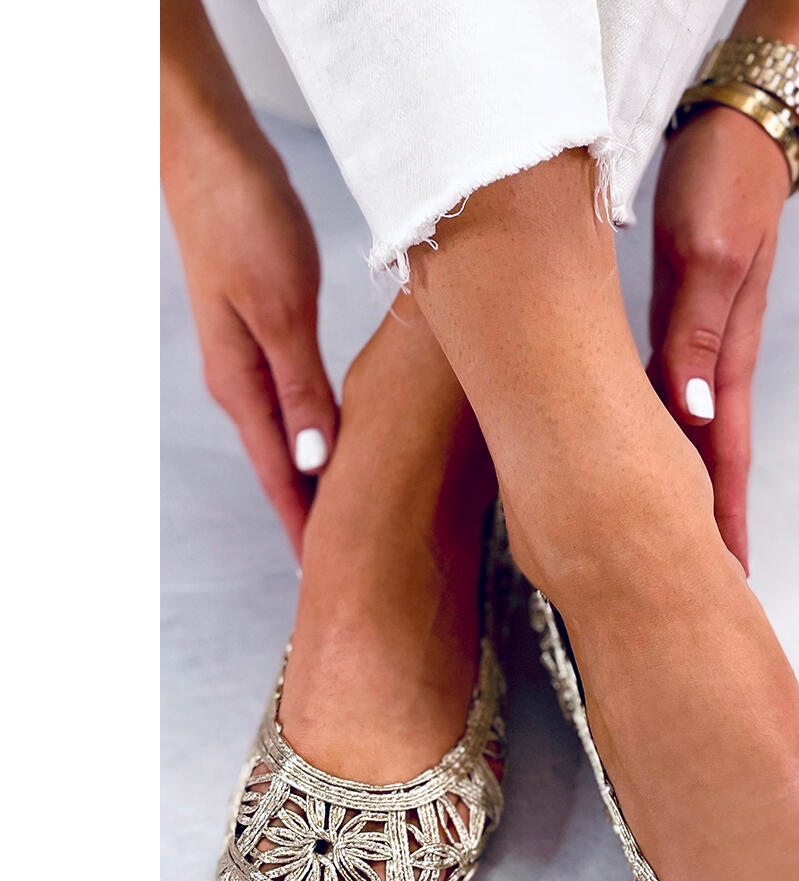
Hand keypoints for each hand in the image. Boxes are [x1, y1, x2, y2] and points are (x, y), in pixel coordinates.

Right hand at [163, 129, 336, 557]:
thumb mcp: (280, 309)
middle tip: (348, 566)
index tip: (325, 576)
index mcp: (245, 385)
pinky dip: (323, 436)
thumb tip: (313, 460)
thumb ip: (299, 387)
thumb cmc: (246, 222)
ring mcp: (258, 361)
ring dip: (319, 482)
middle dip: (312, 518)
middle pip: (285, 468)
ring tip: (351, 521)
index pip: (279, 476)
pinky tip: (341, 447)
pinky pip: (302, 405)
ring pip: (296, 439)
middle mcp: (247, 383)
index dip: (304, 526)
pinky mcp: (274, 336)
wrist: (217, 157)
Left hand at [649, 104, 790, 573]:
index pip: (725, 460)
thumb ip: (700, 335)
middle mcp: (716, 364)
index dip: (724, 524)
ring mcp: (701, 348)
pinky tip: (649, 463)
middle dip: (709, 530)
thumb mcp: (710, 257)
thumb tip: (696, 413)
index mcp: (726, 358)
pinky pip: (666, 402)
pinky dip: (661, 443)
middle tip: (703, 591)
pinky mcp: (682, 327)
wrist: (735, 130)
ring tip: (677, 548)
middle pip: (710, 464)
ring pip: (688, 440)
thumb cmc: (723, 186)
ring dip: (685, 495)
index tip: (726, 581)